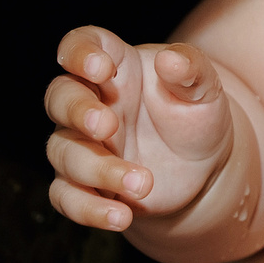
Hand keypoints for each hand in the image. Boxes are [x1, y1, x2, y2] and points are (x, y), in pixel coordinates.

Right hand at [44, 26, 234, 230]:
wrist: (202, 168)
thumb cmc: (195, 116)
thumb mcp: (203, 90)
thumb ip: (191, 71)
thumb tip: (171, 60)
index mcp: (115, 66)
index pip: (80, 45)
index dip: (79, 53)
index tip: (100, 68)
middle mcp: (89, 102)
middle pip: (59, 98)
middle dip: (78, 112)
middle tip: (108, 126)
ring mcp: (82, 145)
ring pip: (64, 153)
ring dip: (99, 169)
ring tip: (144, 184)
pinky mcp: (84, 185)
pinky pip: (67, 197)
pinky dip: (89, 210)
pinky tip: (121, 218)